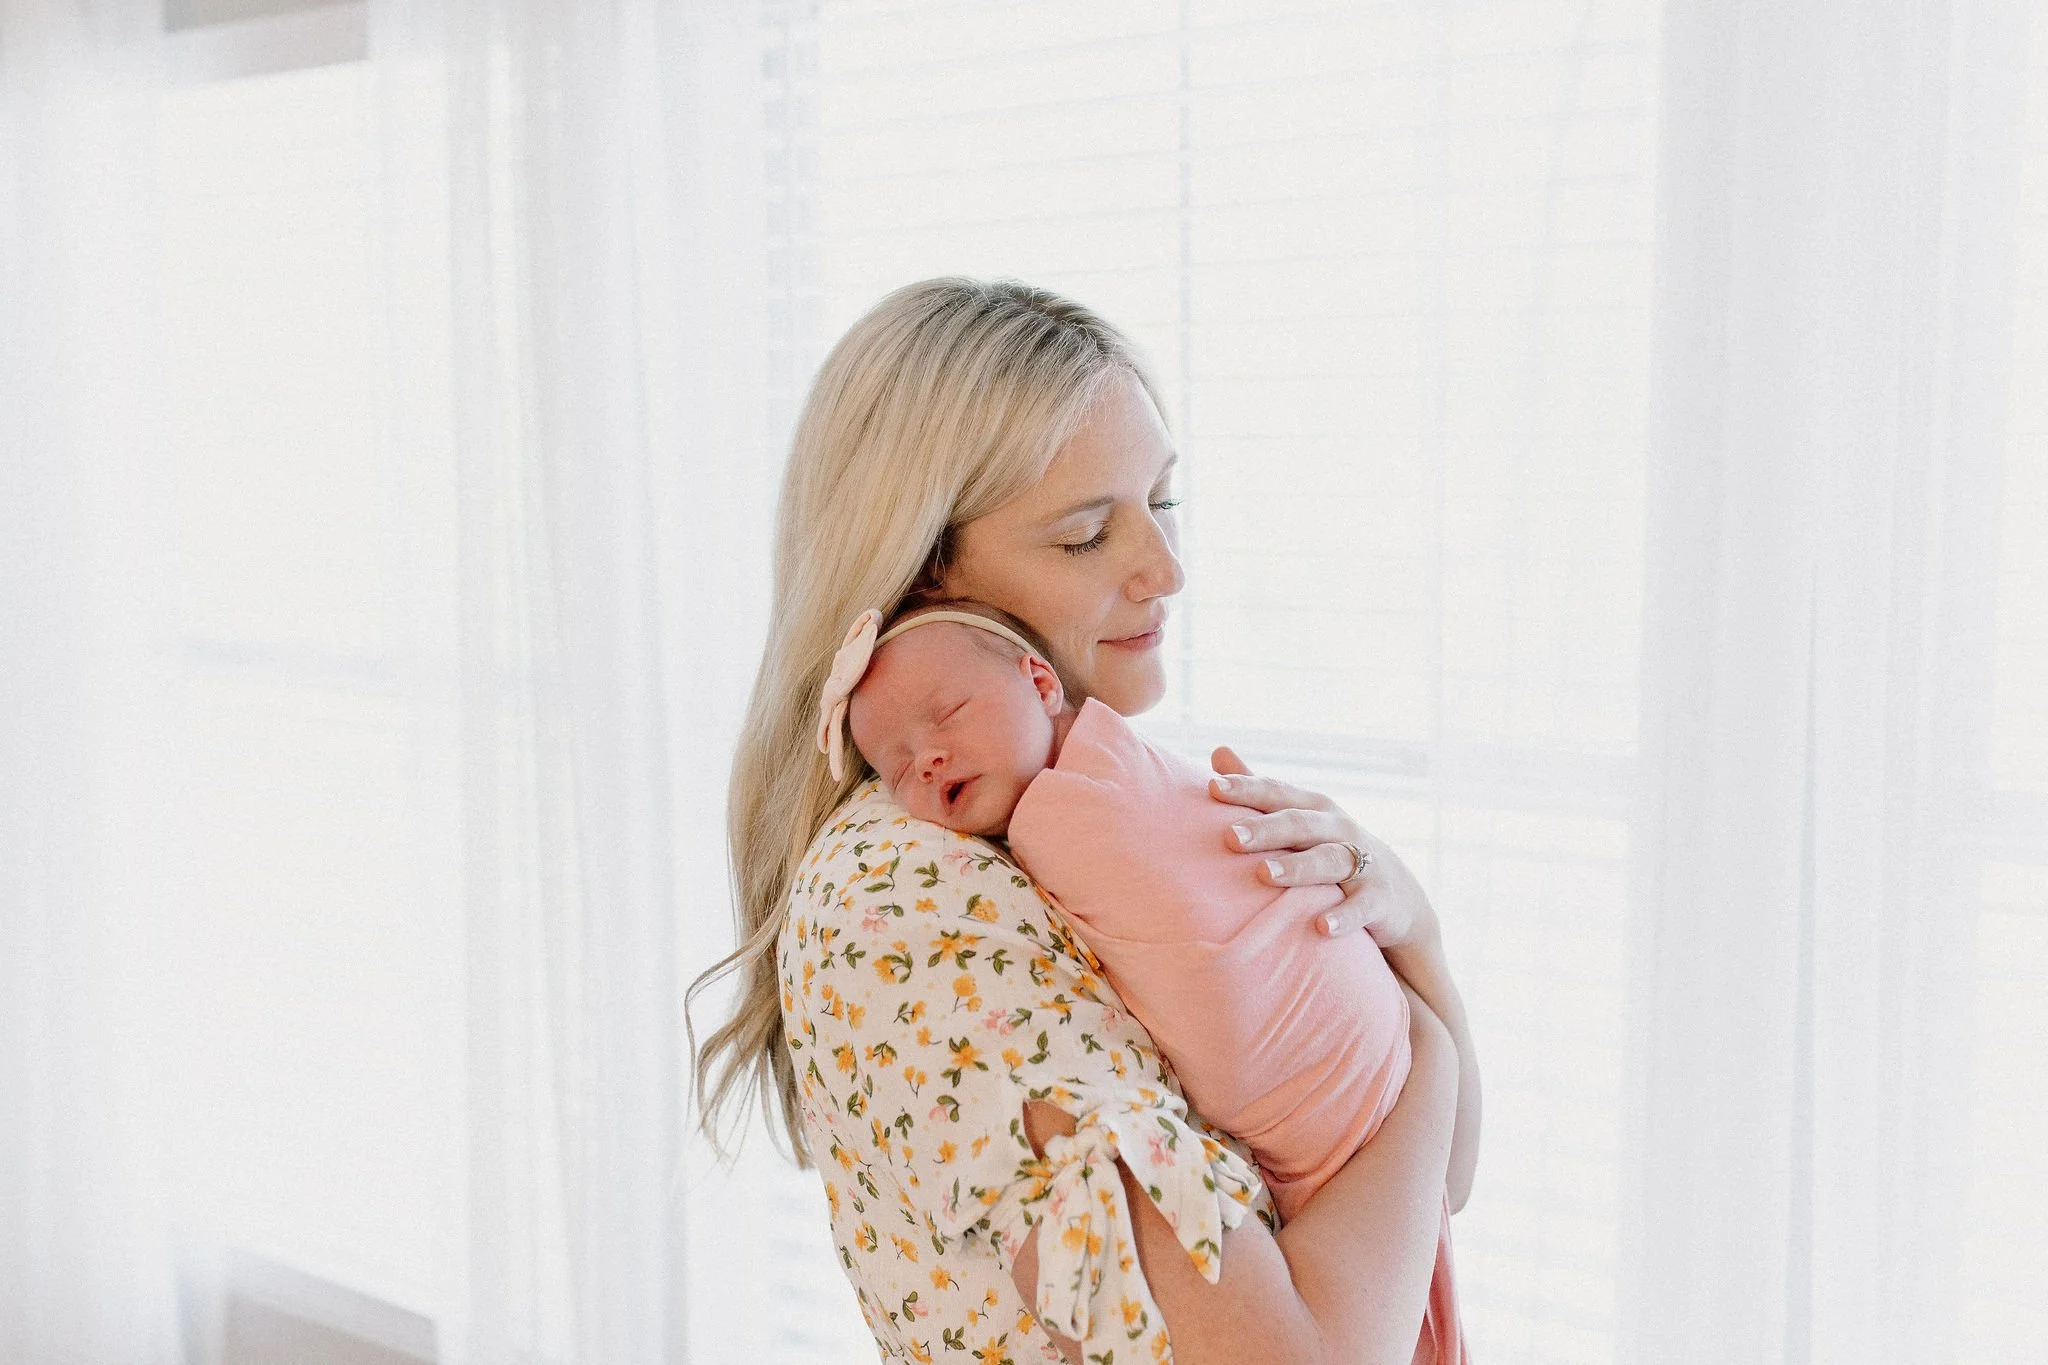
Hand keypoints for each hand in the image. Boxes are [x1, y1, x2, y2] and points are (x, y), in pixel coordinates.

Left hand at [1209, 745, 1442, 953]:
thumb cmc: (1331, 849)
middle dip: (1266, 829)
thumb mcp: (1301, 817)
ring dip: (1297, 867)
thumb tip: (1218, 751)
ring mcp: (1363, 863)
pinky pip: (1361, 907)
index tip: (1212, 787)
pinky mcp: (1379, 899)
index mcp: (1314, 809)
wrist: (1397, 895)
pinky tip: (1322, 927)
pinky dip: (1344, 916)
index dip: (1247, 788)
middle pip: (1300, 824)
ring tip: (1263, 874)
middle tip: (1230, 836)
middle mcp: (1338, 830)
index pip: (1278, 793)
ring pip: (1329, 860)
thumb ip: (1261, 791)